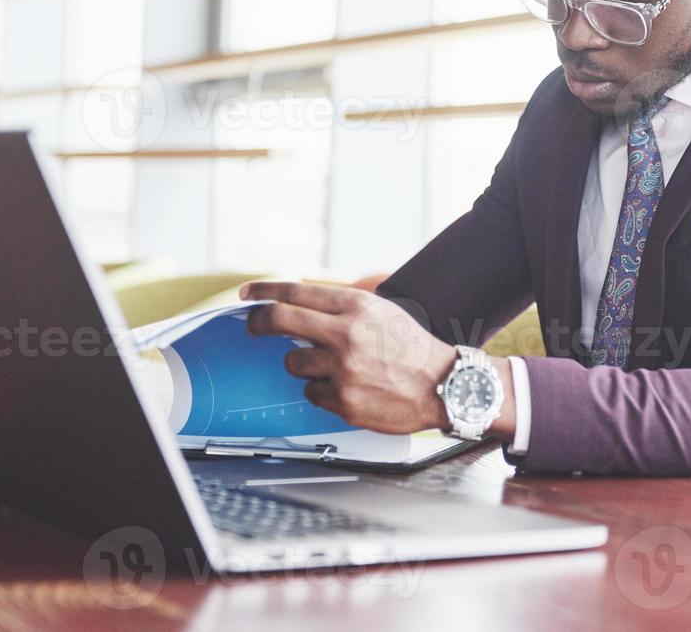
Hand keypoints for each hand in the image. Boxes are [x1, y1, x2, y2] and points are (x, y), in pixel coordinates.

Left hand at [241, 281, 459, 434]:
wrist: (444, 385)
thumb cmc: (411, 347)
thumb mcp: (381, 312)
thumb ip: (342, 307)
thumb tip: (298, 304)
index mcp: (356, 306)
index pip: (296, 291)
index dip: (264, 291)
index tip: (247, 293)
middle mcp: (346, 334)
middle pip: (279, 320)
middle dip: (258, 322)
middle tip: (252, 326)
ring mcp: (342, 369)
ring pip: (293, 362)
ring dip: (303, 364)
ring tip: (333, 367)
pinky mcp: (343, 400)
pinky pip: (311, 392)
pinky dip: (322, 391)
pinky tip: (348, 388)